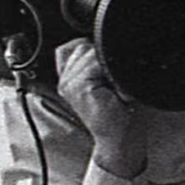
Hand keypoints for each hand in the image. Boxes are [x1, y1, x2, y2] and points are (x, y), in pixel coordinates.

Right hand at [56, 39, 147, 178]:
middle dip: (104, 59)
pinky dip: (112, 73)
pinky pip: (96, 63)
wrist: (120, 140)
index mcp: (69, 77)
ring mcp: (69, 83)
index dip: (96, 51)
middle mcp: (65, 79)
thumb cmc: (119, 114)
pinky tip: (117, 91)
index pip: (76, 45)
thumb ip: (100, 64)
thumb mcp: (108, 83)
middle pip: (85, 45)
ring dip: (110, 67)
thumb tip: (110, 46)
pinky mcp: (77, 87)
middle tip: (115, 84)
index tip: (109, 70)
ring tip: (116, 89)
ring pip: (91, 52)